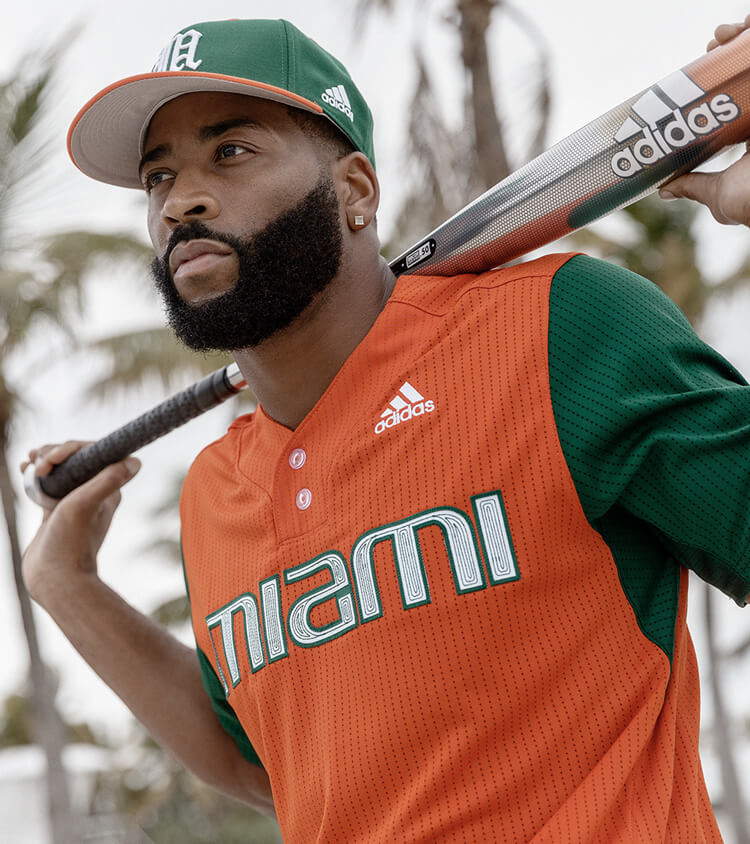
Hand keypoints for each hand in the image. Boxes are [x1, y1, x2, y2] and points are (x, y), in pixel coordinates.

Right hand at [21, 442, 139, 604]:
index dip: (68, 449)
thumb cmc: (69, 542)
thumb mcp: (86, 505)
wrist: (53, 578)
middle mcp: (95, 493)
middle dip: (53, 453)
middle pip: (74, 458)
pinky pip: (49, 483)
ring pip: (60, 469)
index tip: (49, 459)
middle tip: (37, 465)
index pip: (91, 453)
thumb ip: (109, 480)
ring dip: (43, 461)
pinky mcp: (58, 510)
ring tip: (29, 465)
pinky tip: (25, 472)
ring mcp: (75, 501)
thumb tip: (136, 461)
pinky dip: (36, 474)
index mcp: (108, 489)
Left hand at [659, 15, 749, 225]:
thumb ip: (693, 186)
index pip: (739, 94)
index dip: (723, 76)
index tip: (704, 59)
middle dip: (733, 47)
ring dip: (744, 36)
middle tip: (713, 43)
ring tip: (723, 34)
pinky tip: (747, 25)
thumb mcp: (717, 194)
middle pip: (749, 72)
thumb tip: (664, 190)